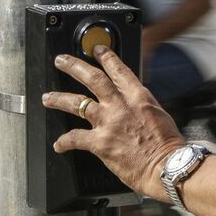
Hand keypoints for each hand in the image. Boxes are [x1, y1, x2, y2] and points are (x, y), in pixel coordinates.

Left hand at [42, 45, 184, 199]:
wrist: (167, 165)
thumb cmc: (167, 146)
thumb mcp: (159, 115)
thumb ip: (141, 108)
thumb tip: (133, 108)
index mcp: (139, 96)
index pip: (119, 70)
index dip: (106, 57)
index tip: (97, 49)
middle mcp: (121, 105)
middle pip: (93, 78)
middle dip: (74, 66)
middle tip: (61, 61)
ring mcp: (108, 122)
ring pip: (77, 103)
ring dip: (59, 99)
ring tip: (48, 97)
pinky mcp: (100, 143)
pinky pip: (74, 138)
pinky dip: (64, 142)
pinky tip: (59, 144)